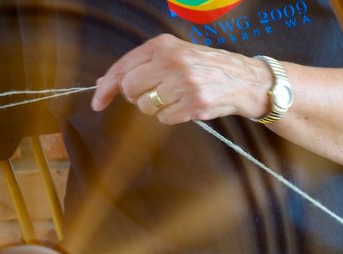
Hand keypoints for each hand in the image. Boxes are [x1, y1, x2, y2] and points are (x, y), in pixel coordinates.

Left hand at [91, 34, 271, 123]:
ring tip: (177, 98)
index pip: (123, 67)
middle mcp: (172, 61)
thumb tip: (104, 83)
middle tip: (155, 94)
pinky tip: (187, 106)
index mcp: (163, 45)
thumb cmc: (205, 68)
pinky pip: (165, 118)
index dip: (106, 87)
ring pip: (146, 107)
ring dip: (157, 108)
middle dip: (137, 97)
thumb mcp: (174, 55)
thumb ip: (141, 66)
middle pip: (130, 89)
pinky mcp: (195, 104)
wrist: (244, 79)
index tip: (97, 102)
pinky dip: (172, 117)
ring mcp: (184, 83)